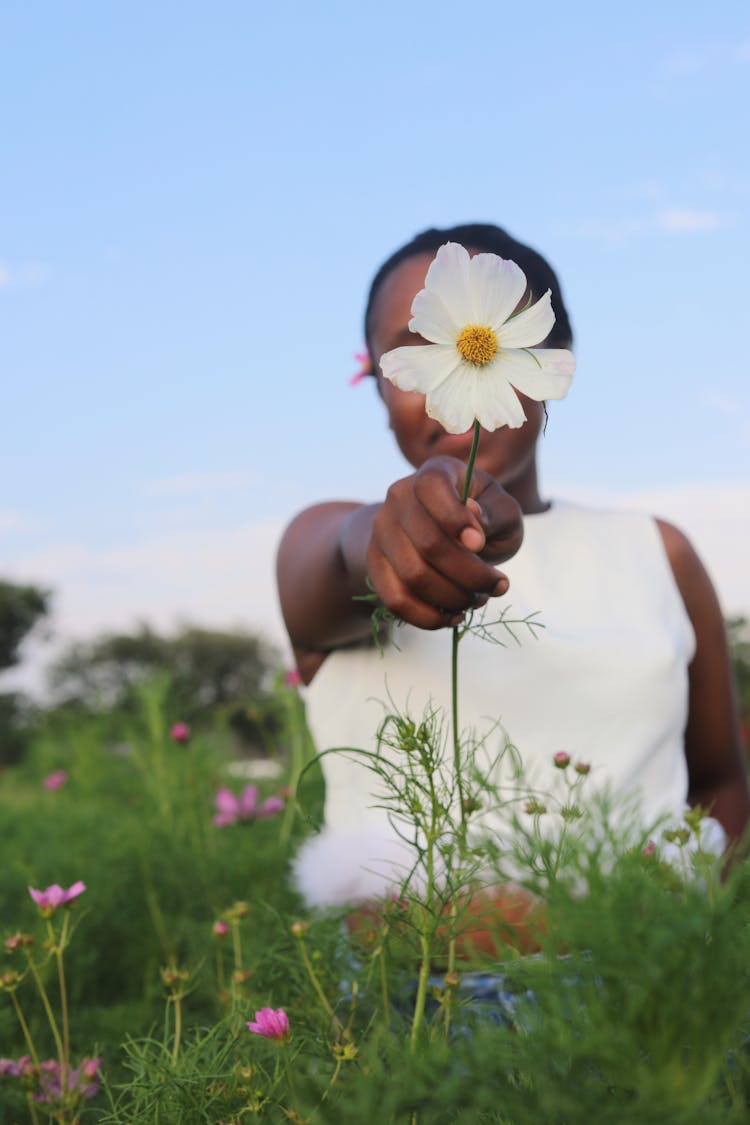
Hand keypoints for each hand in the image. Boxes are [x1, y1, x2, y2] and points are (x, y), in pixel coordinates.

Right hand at [366, 456, 522, 629]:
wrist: (442, 534)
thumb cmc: (482, 522)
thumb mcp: (503, 512)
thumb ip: (496, 514)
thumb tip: (474, 520)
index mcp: (436, 472)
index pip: (432, 488)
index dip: (455, 519)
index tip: (480, 545)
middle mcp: (400, 495)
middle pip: (428, 544)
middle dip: (470, 574)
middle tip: (497, 586)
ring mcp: (382, 530)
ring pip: (413, 576)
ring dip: (453, 597)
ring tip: (478, 600)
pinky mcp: (375, 563)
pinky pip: (395, 599)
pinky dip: (427, 617)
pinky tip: (453, 616)